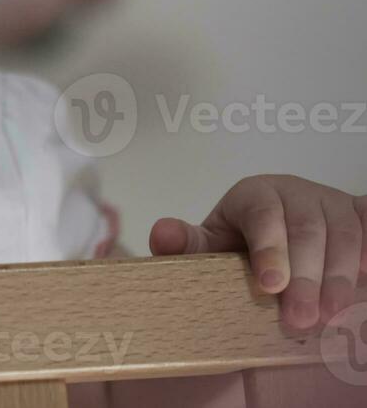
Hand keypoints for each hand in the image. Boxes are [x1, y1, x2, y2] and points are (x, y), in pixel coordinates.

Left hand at [148, 174, 366, 329]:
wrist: (283, 232)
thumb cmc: (245, 241)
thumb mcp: (213, 243)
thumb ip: (187, 243)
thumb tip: (163, 234)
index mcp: (254, 194)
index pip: (262, 215)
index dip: (269, 249)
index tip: (269, 285)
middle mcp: (295, 193)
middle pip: (306, 230)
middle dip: (305, 278)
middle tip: (300, 318)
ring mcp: (331, 202)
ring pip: (344, 236)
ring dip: (339, 278)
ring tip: (329, 316)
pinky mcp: (357, 215)